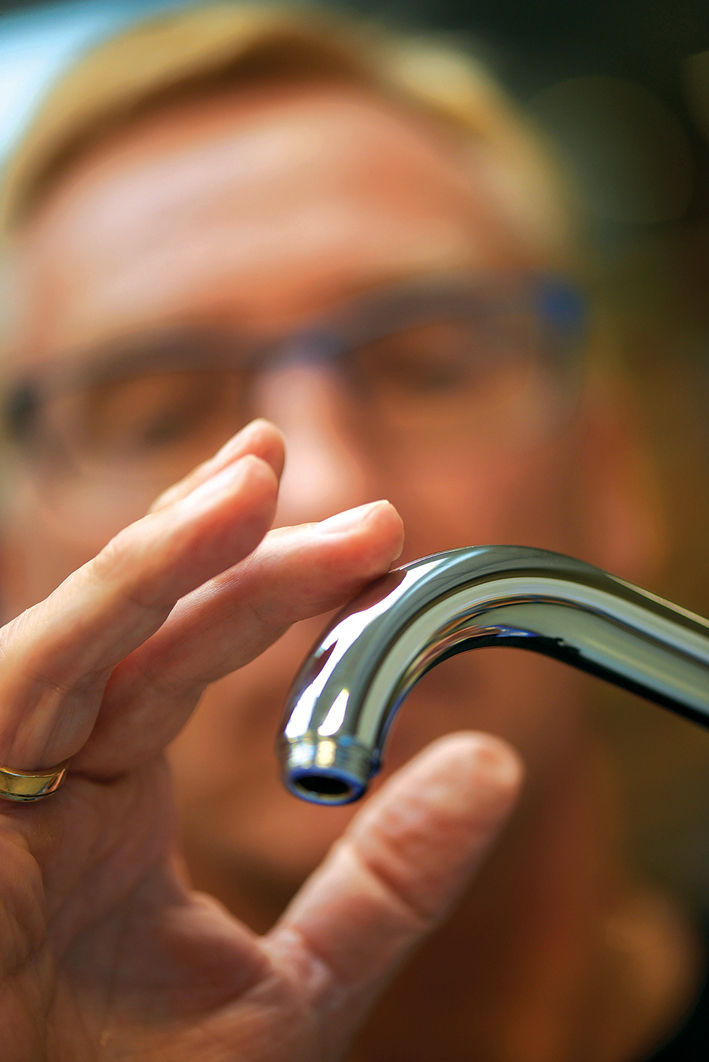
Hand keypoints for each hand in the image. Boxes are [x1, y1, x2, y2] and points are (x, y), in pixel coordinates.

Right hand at [0, 419, 520, 1059]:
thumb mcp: (285, 993)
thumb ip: (386, 885)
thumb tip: (493, 770)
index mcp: (106, 799)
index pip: (183, 654)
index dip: (263, 584)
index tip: (363, 536)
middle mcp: (46, 769)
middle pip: (136, 621)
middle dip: (217, 533)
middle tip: (289, 454)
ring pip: (83, 626)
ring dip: (172, 542)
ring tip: (257, 471)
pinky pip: (28, 673)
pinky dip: (111, 600)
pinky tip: (194, 531)